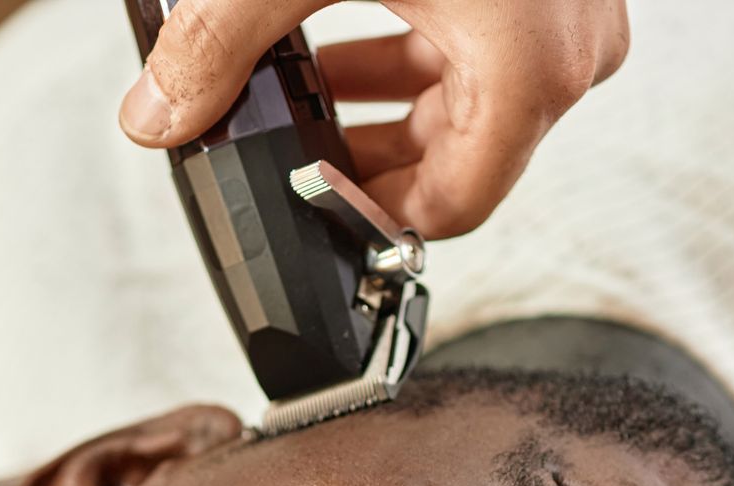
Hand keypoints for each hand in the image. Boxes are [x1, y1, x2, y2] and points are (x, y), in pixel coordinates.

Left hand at [121, 0, 629, 237]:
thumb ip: (219, 40)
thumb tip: (159, 111)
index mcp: (529, 71)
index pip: (456, 205)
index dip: (371, 216)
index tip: (310, 207)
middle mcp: (570, 57)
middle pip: (462, 160)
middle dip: (366, 155)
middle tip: (289, 148)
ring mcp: (574, 21)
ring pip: (470, 105)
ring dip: (384, 106)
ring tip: (304, 90)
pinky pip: (486, 53)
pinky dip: (414, 54)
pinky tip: (341, 35)